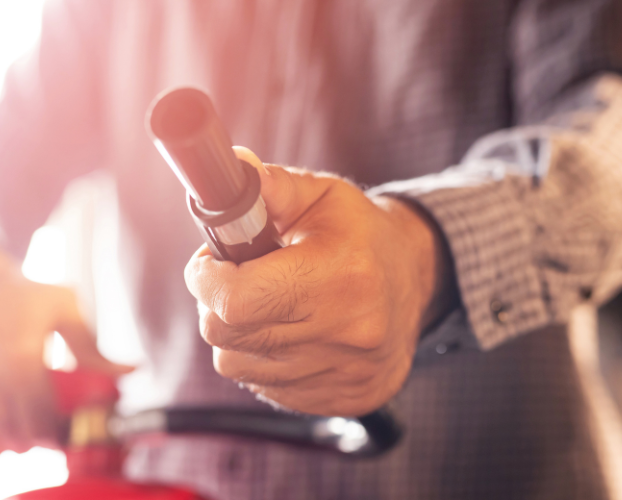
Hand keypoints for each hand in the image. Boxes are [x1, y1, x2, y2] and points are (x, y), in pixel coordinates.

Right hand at [0, 232, 131, 459]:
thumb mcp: (61, 308)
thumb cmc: (14, 288)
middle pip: (15, 440)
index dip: (55, 429)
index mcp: (19, 361)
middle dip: (30, 436)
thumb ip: (93, 348)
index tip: (57, 420)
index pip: (44, 424)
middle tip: (34, 420)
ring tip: (6, 423)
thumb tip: (133, 370)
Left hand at [184, 148, 440, 415]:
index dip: (205, 279)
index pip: (236, 300)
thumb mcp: (321, 195)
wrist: (416, 280)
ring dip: (239, 335)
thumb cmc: (359, 233)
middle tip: (237, 277)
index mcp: (341, 276)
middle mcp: (348, 333)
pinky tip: (291, 332)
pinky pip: (265, 387)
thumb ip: (271, 185)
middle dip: (215, 304)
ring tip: (270, 304)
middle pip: (228, 336)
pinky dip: (264, 360)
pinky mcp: (345, 400)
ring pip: (238, 365)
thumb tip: (231, 169)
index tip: (208, 262)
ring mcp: (346, 374)